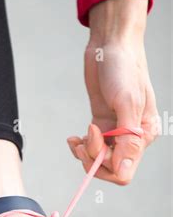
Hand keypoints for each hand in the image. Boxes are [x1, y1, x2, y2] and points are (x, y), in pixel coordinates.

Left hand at [67, 0, 158, 184]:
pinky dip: (80, 146)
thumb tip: (125, 170)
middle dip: (92, 158)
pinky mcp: (102, 124)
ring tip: (75, 139)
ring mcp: (115, 131)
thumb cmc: (123, 69)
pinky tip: (73, 138)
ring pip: (98, 159)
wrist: (111, 45)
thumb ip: (127, 138)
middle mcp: (131, 136)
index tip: (94, 144)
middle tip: (82, 138)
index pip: (124, 171)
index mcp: (144, 134)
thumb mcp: (127, 103)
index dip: (106, 166)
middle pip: (109, 167)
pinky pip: (90, 147)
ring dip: (84, 153)